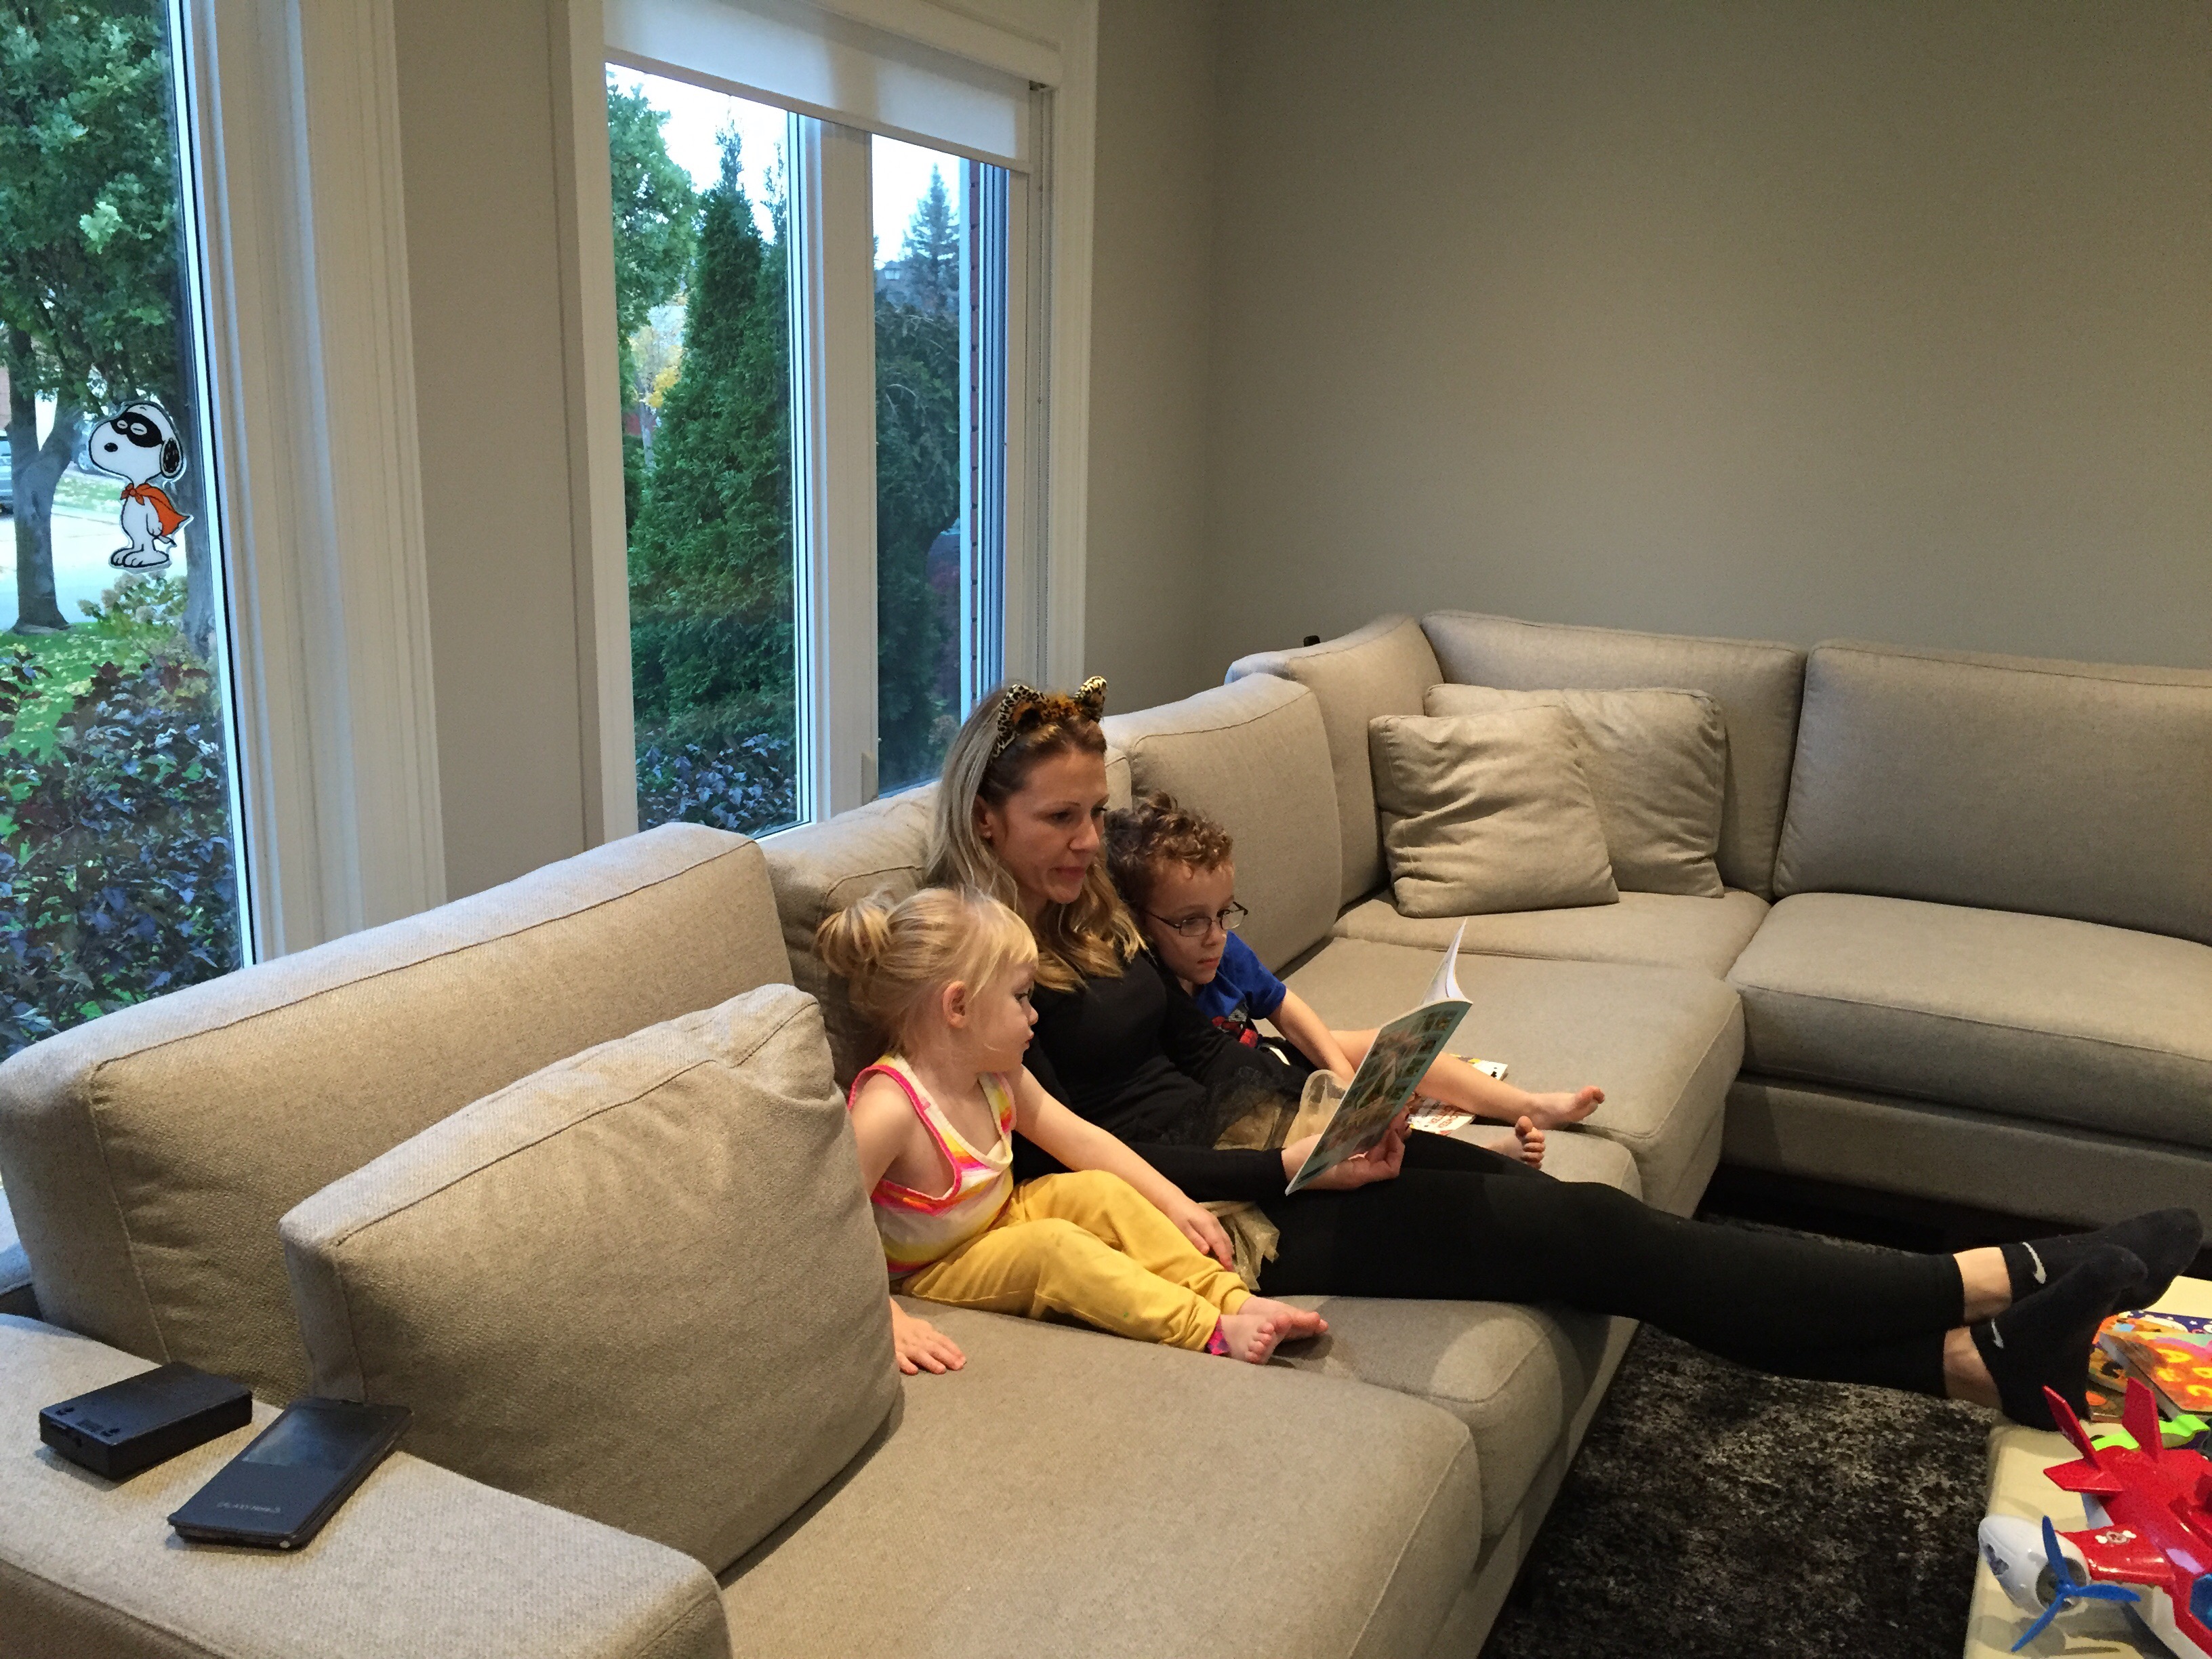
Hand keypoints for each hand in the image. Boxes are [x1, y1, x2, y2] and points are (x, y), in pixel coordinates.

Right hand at [889, 1300, 964, 1375]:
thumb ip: (936, 1339)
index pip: (942, 1340)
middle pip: (934, 1348)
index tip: (963, 1360)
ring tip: (941, 1370)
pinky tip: (913, 1371)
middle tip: (958, 1367)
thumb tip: (955, 1352)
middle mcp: (917, 1339)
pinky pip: (898, 1358)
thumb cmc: (909, 1328)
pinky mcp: (892, 1351)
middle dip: (946, 1357)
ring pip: (918, 1353)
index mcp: (926, 1332)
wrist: (885, 1318)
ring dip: (930, 1361)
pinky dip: (906, 1364)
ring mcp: (905, 1345)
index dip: (953, 1349)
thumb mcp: (924, 1329)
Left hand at [1163, 1192, 1235, 1267]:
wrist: (1174, 1200)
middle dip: (1228, 1256)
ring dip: (1228, 1250)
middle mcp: (1214, 1223)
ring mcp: (1215, 1221)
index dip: (1224, 1257)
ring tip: (1229, 1263)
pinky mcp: (1212, 1220)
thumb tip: (1207, 1252)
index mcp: (1207, 1225)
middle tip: (1231, 1270)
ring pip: (1225, 1237)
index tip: (1229, 1269)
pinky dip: (1225, 1244)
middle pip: (1225, 1241)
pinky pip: (1223, 1234)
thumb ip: (1195, 1239)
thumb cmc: (1176, 1216)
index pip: (1219, 1244)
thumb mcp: (1183, 1229)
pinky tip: (1224, 1250)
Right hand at [1280, 1120, 1407, 1190]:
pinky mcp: (1346, 1161)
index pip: (1390, 1168)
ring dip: (1385, 1136)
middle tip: (1398, 1115)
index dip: (1396, 1149)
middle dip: (1395, 1137)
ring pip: (1378, 1153)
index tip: (1392, 1129)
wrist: (1285, 1168)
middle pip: (1386, 1158)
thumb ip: (1355, 1140)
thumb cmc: (1307, 1160)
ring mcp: (1353, 1168)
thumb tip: (1378, 1125)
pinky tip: (1374, 1122)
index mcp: (1358, 1175)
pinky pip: (1366, 1151)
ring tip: (1391, 1116)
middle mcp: (1360, 1174)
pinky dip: (1373, 1138)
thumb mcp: (1331, 1147)